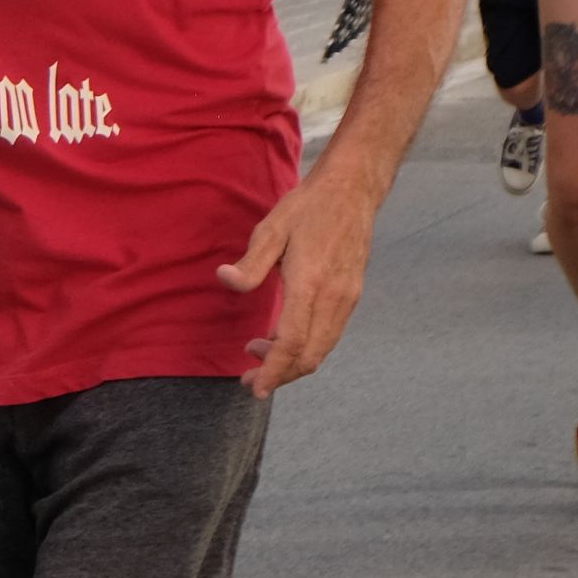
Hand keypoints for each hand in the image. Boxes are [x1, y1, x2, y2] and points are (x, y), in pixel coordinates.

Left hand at [220, 171, 379, 396]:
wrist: (352, 190)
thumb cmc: (308, 207)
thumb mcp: (271, 228)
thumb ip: (250, 264)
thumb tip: (225, 281)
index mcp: (310, 283)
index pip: (292, 341)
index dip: (274, 369)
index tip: (255, 387)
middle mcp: (334, 297)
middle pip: (309, 355)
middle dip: (280, 375)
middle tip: (249, 377)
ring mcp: (347, 298)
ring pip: (322, 349)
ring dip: (292, 362)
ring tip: (260, 353)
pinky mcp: (352, 295)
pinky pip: (330, 335)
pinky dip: (307, 348)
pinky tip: (285, 337)